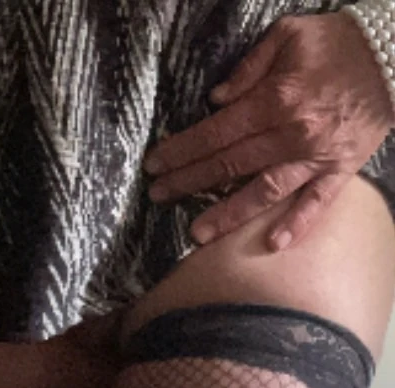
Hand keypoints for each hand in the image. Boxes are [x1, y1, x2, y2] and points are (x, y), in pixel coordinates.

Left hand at [144, 12, 394, 249]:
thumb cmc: (338, 42)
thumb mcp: (287, 35)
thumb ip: (247, 68)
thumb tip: (216, 101)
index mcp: (274, 100)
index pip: (214, 133)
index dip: (181, 151)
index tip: (155, 165)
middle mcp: (290, 134)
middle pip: (229, 165)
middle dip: (188, 182)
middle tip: (158, 196)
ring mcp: (316, 157)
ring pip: (264, 191)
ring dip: (229, 214)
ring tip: (198, 233)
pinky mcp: (340, 169)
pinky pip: (317, 203)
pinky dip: (297, 224)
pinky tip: (274, 244)